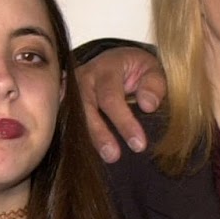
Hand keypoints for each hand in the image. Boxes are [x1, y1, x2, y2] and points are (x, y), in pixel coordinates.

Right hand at [75, 46, 165, 161]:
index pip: (111, 98)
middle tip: (114, 156)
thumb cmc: (135, 67)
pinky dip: (78, 138)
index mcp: (106, 68)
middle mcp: (83, 79)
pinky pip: (69, 122)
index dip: (124, 122)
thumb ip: (154, 84)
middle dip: (100, 135)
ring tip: (104, 158)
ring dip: (88, 140)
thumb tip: (147, 105)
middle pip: (87, 109)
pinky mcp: (65, 102)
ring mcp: (70, 90)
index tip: (139, 144)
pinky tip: (88, 156)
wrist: (113, 60)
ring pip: (74, 118)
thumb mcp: (151, 68)